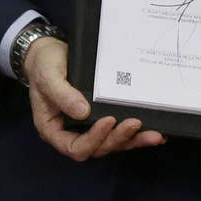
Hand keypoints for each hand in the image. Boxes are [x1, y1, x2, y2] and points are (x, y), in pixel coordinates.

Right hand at [26, 36, 164, 160]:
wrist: (49, 53)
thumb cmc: (44, 66)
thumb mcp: (48, 77)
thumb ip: (62, 95)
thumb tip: (83, 112)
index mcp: (55, 129)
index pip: (75, 147)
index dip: (93, 139)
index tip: (108, 120)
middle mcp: (73, 132)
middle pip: (98, 147)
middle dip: (118, 138)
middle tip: (135, 123)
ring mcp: (89, 125)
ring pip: (112, 141)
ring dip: (133, 139)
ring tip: (154, 134)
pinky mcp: (102, 115)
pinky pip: (118, 129)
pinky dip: (136, 133)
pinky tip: (155, 129)